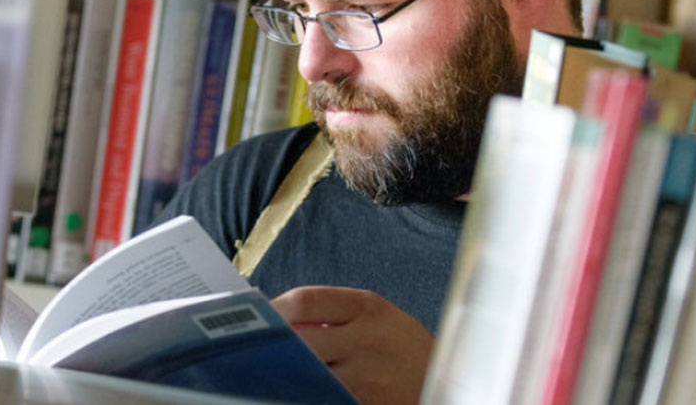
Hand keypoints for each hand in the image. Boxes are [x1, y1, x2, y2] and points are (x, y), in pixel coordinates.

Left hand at [270, 286, 433, 404]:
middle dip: (271, 346)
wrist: (447, 383)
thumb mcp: (379, 319)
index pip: (306, 301)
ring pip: (307, 375)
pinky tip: (296, 390)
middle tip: (248, 351)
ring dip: (284, 375)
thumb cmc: (404, 350)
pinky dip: (305, 393)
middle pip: (300, 340)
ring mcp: (368, 375)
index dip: (273, 310)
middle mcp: (368, 338)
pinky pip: (322, 398)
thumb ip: (335, 316)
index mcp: (368, 307)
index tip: (256, 318)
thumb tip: (276, 320)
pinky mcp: (366, 402)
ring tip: (266, 374)